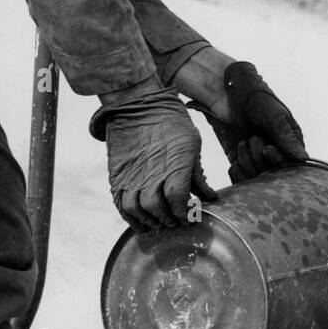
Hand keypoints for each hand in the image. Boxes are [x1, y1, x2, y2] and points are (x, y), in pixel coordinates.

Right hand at [90, 88, 216, 231]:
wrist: (139, 106)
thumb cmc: (172, 124)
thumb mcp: (193, 145)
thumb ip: (198, 175)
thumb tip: (211, 197)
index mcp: (174, 166)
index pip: (178, 200)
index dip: (184, 213)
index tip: (190, 216)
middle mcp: (150, 174)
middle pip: (157, 208)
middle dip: (169, 219)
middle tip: (176, 221)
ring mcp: (130, 176)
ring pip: (137, 210)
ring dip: (150, 221)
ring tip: (160, 222)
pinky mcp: (116, 177)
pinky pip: (120, 204)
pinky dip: (130, 217)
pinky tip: (141, 220)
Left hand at [201, 61, 308, 182]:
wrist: (230, 97)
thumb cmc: (259, 103)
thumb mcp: (275, 119)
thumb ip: (287, 140)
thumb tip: (304, 159)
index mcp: (291, 145)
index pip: (290, 166)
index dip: (277, 161)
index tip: (267, 148)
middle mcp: (277, 156)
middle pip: (273, 175)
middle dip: (260, 157)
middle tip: (254, 137)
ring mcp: (259, 162)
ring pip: (256, 178)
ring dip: (247, 158)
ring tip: (243, 141)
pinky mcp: (243, 166)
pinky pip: (241, 181)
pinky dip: (237, 169)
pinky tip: (236, 155)